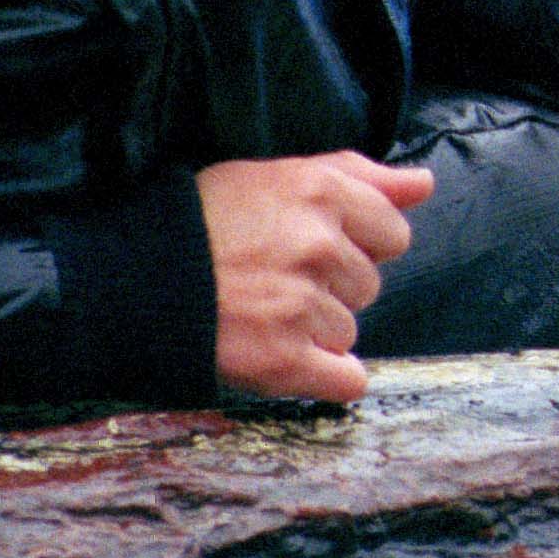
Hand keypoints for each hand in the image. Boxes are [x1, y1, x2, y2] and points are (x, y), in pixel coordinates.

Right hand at [193, 151, 435, 402]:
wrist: (135, 281)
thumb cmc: (207, 222)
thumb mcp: (278, 176)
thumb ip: (360, 177)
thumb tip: (424, 185)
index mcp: (321, 193)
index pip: (393, 233)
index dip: (357, 243)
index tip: (313, 246)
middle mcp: (318, 245)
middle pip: (369, 286)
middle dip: (332, 286)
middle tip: (275, 278)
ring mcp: (302, 305)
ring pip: (349, 332)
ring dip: (315, 330)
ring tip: (262, 311)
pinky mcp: (283, 359)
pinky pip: (346, 380)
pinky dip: (325, 376)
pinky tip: (287, 357)